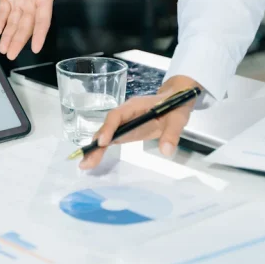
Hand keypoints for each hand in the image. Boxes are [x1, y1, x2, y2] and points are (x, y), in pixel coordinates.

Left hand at [0, 0, 74, 59]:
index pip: (42, 20)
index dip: (39, 34)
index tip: (36, 48)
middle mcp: (32, 4)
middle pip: (25, 26)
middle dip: (18, 41)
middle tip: (11, 55)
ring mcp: (19, 1)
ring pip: (13, 22)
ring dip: (8, 36)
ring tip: (4, 50)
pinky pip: (3, 11)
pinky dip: (0, 21)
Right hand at [79, 76, 201, 169]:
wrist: (176, 99)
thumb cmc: (176, 106)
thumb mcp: (178, 118)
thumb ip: (172, 133)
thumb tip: (166, 151)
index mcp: (134, 106)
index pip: (117, 115)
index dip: (109, 128)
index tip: (103, 142)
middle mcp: (124, 113)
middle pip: (106, 126)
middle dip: (96, 143)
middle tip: (86, 160)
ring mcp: (123, 122)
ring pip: (106, 134)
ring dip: (95, 148)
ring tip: (86, 164)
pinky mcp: (126, 131)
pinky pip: (111, 139)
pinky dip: (102, 149)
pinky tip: (93, 160)